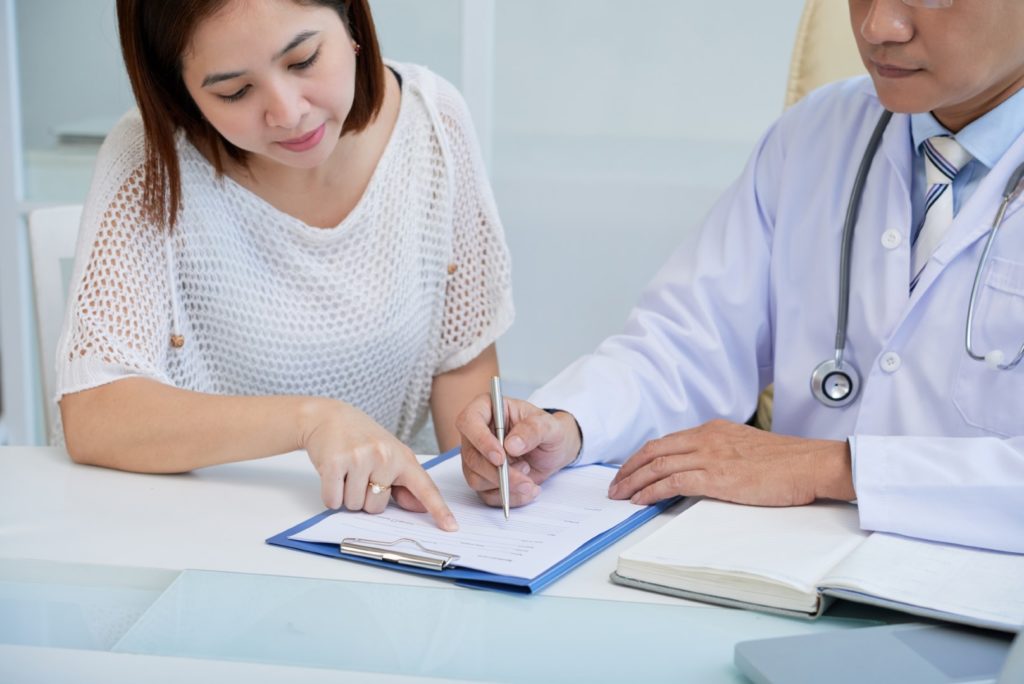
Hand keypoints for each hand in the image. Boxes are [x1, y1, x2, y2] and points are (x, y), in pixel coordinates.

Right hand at [299, 399, 457, 530]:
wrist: (328, 416)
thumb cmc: (361, 437)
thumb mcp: (390, 454)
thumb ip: (404, 483)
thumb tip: (419, 507)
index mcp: (402, 457)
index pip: (425, 487)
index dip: (439, 510)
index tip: (451, 527)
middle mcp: (384, 456)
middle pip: (376, 507)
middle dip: (365, 497)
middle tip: (360, 473)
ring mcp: (359, 458)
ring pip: (354, 506)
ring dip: (347, 495)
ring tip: (347, 471)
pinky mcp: (334, 463)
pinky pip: (333, 500)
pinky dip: (330, 495)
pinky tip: (333, 474)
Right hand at [455, 395, 581, 507]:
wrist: (554, 451)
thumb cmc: (549, 431)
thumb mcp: (550, 426)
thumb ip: (533, 430)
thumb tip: (511, 445)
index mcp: (487, 409)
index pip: (469, 421)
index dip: (480, 440)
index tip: (501, 457)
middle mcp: (477, 434)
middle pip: (471, 456)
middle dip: (498, 472)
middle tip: (525, 473)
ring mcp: (478, 458)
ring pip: (476, 478)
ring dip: (505, 485)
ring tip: (529, 479)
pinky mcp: (484, 479)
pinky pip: (487, 494)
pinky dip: (509, 497)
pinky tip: (527, 489)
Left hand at [607, 419, 853, 506]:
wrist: (811, 464)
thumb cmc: (786, 462)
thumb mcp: (745, 448)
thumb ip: (721, 453)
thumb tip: (702, 469)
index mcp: (713, 430)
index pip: (666, 441)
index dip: (642, 457)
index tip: (629, 470)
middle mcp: (707, 438)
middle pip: (654, 450)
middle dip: (629, 468)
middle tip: (614, 485)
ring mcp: (711, 455)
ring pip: (658, 465)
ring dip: (634, 481)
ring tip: (619, 495)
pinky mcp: (717, 476)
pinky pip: (673, 481)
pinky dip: (652, 491)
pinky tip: (640, 501)